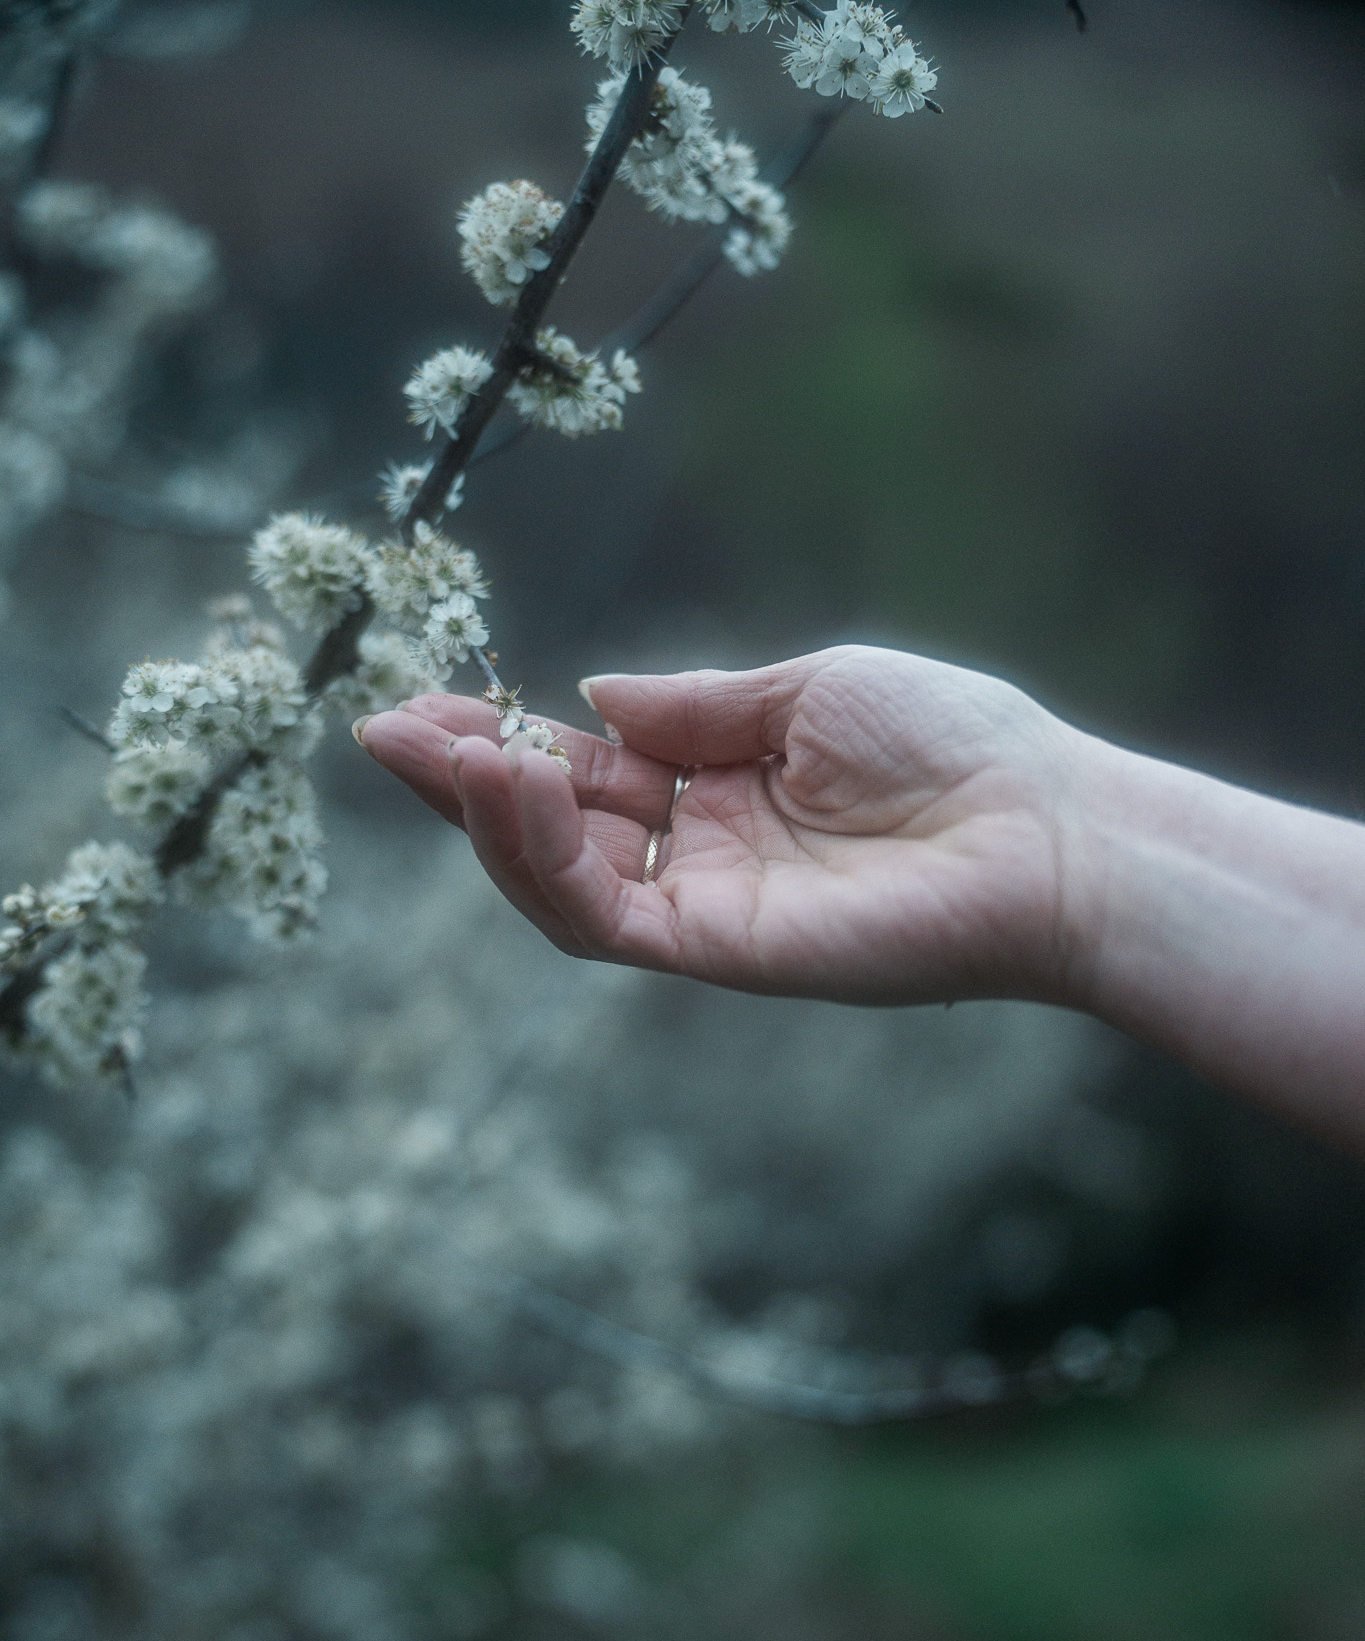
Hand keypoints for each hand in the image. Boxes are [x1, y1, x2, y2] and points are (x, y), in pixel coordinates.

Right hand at [354, 645, 1087, 1006]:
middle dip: (464, 781)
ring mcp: (706, 909)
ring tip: (436, 750)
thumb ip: (694, 703)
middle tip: (380, 730)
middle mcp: (703, 853)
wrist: (1045, 827)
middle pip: (554, 828)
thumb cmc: (955, 744)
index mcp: (723, 785)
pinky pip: (604, 914)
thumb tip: (591, 692)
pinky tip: (514, 781)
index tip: (427, 700)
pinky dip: (546, 856)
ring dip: (489, 819)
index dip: (509, 739)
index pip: (588, 768)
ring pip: (560, 883)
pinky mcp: (719, 951)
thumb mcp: (807, 689)